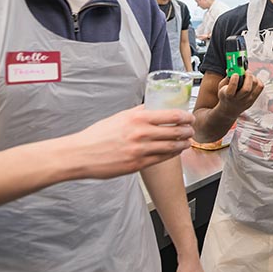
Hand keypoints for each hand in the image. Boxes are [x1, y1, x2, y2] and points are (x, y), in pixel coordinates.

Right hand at [70, 106, 193, 178]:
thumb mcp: (120, 117)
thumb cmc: (98, 135)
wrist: (81, 154)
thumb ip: (139, 112)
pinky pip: (162, 159)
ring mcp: (141, 151)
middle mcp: (142, 134)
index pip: (172, 116)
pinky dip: (172, 154)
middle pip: (175, 132)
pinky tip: (176, 151)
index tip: (190, 117)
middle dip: (188, 131)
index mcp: (138, 119)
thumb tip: (154, 106)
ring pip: (171, 147)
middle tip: (192, 130)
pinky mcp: (138, 164)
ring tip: (187, 141)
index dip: (186, 117)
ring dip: (183, 144)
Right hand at [216, 72, 263, 117]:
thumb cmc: (225, 95)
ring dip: (253, 77)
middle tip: (246, 71)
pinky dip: (258, 80)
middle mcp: (238, 99)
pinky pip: (260, 87)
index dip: (234, 79)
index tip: (235, 74)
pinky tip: (253, 80)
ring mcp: (247, 101)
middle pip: (247, 88)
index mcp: (228, 95)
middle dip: (248, 77)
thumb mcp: (222, 87)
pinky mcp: (253, 100)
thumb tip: (232, 68)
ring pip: (255, 86)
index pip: (232, 87)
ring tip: (248, 75)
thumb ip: (227, 77)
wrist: (229, 110)